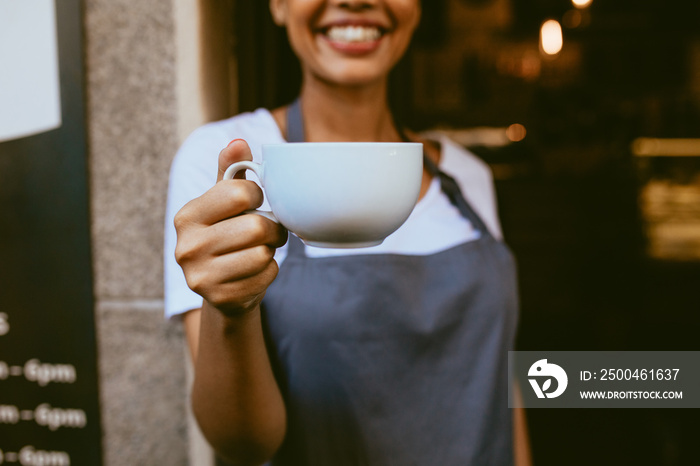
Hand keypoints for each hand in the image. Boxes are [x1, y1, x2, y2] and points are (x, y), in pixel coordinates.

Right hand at [174, 139, 287, 315]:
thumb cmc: (228, 235)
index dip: (257, 196)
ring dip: (271, 250)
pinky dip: (269, 272)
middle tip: (267, 231)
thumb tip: (237, 142)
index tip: (254, 203)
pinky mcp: (220, 298)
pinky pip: (266, 276)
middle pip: (255, 227)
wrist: (224, 289)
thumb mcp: (225, 202)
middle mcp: (186, 247)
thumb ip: (231, 171)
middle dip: (271, 228)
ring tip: (260, 249)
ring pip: (262, 254)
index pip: (239, 193)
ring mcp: (200, 277)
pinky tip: (255, 271)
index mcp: (187, 216)